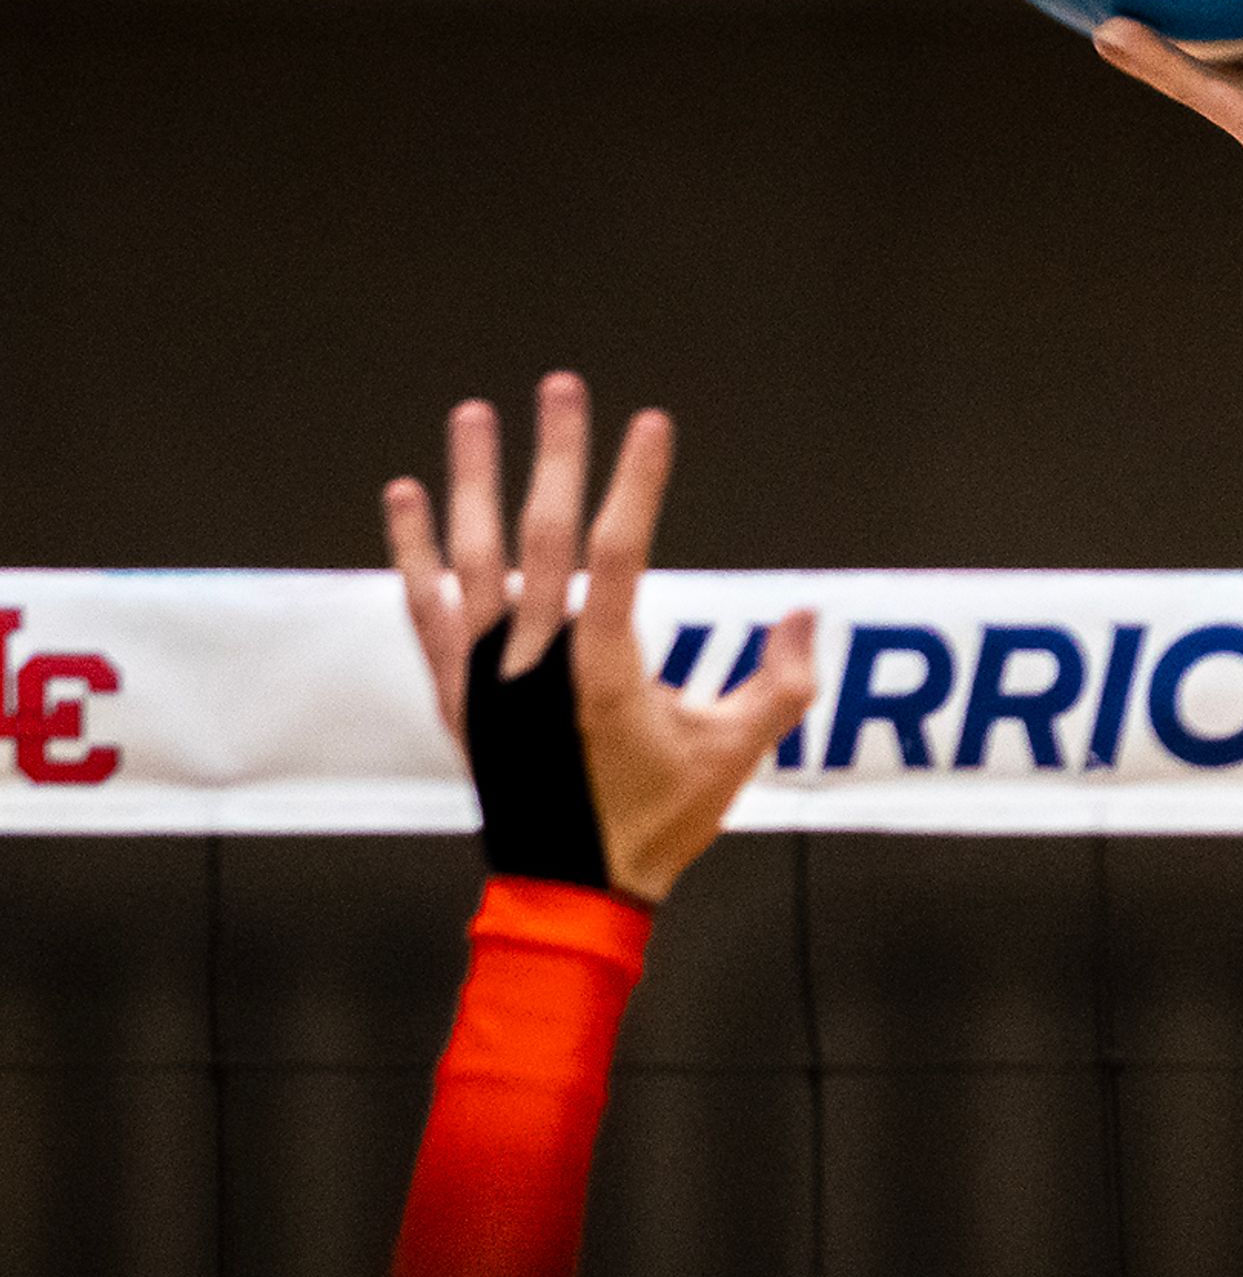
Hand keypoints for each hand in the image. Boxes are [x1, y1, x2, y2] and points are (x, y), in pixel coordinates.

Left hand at [382, 374, 820, 904]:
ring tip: (474, 415)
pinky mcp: (454, 692)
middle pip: (541, 534)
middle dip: (556, 455)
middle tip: (561, 387)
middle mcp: (533, 660)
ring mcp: (484, 674)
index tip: (651, 425)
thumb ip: (776, 686)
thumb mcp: (732, 758)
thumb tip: (802, 617)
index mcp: (602, 670)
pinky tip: (406, 497)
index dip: (637, 483)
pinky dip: (412, 550)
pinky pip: (425, 606)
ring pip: (471, 557)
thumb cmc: (653, 823)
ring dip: (471, 480)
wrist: (567, 889)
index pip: (621, 552)